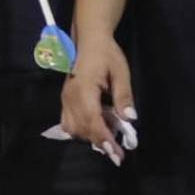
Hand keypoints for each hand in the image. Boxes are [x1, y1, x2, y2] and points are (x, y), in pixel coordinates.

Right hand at [61, 37, 134, 166]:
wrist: (89, 41)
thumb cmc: (107, 54)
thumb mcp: (121, 72)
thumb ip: (123, 95)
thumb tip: (130, 118)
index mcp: (83, 89)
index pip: (92, 120)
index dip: (104, 139)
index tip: (116, 154)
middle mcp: (70, 97)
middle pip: (82, 128)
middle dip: (100, 143)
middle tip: (118, 154)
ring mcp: (65, 99)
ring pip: (74, 129)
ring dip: (91, 137)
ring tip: (109, 140)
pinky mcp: (65, 100)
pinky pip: (68, 123)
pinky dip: (81, 131)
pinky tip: (95, 130)